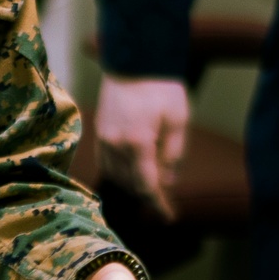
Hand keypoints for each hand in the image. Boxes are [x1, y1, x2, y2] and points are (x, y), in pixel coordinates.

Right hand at [95, 73, 189, 220]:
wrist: (134, 62)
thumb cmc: (161, 89)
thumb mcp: (178, 121)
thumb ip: (173, 155)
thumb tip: (167, 182)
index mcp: (139, 143)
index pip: (147, 186)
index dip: (158, 205)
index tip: (169, 217)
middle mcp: (116, 145)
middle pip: (131, 185)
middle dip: (149, 196)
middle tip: (166, 202)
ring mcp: (104, 139)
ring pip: (117, 177)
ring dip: (134, 186)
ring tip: (152, 186)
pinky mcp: (100, 132)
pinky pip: (106, 164)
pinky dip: (119, 174)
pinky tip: (132, 172)